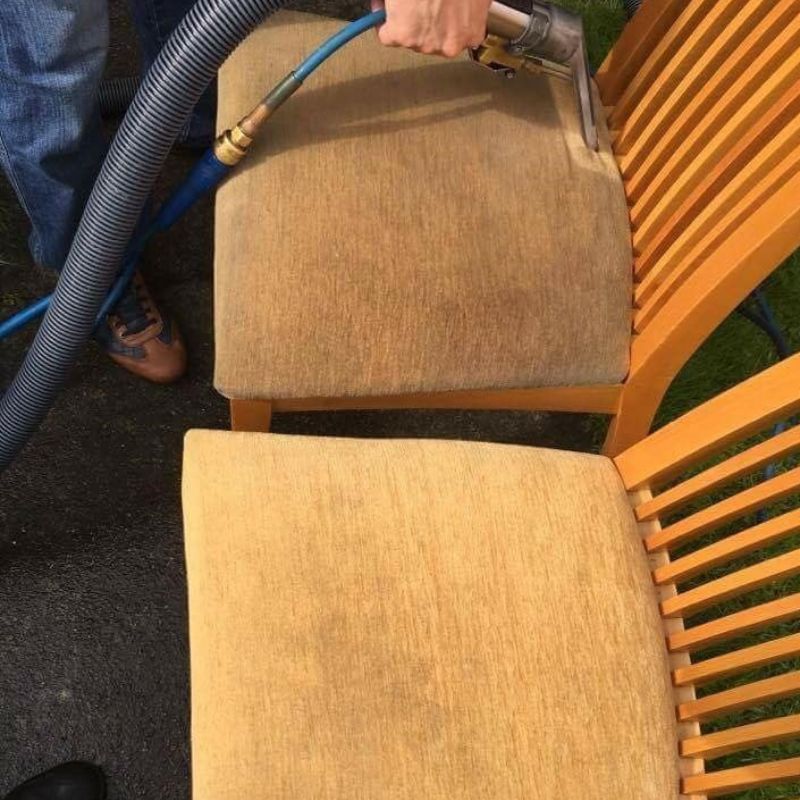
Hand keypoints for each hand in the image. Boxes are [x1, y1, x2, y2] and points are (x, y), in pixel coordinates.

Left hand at [370, 0, 491, 57]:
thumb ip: (386, 2)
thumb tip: (380, 6)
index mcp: (402, 33)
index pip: (388, 37)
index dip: (389, 21)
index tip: (391, 12)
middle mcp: (426, 45)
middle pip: (416, 40)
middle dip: (416, 24)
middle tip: (423, 2)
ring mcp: (452, 43)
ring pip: (440, 40)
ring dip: (439, 27)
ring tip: (443, 3)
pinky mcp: (472, 36)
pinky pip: (463, 35)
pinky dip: (460, 24)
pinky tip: (459, 7)